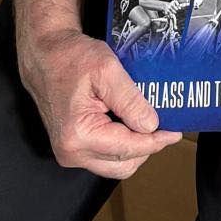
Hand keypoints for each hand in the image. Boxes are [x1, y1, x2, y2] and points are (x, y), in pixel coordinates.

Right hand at [18, 29, 181, 177]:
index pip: (128, 148)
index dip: (155, 141)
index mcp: (78, 135)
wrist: (46, 55)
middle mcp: (71, 151)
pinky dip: (122, 144)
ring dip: (135, 147)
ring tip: (149, 124)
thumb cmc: (71, 58)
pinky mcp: (72, 147)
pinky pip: (104, 155)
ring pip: (114, 164)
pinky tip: (132, 125)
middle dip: (146, 147)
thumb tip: (151, 125)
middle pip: (123, 165)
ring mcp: (70, 152)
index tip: (175, 132)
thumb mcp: (107, 70)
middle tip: (165, 127)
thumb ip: (130, 100)